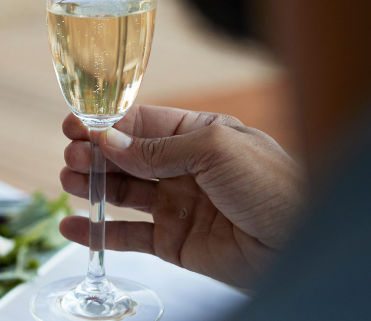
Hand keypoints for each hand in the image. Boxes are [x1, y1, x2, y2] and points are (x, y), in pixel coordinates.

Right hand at [59, 105, 304, 287]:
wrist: (304, 245)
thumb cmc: (274, 187)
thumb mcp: (216, 149)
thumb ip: (159, 148)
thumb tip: (109, 141)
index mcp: (198, 135)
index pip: (141, 125)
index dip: (106, 125)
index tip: (74, 126)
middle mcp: (184, 168)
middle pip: (125, 158)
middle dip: (94, 155)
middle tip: (70, 157)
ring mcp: (177, 205)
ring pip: (122, 193)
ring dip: (91, 187)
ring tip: (67, 182)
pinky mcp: (174, 242)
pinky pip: (128, 236)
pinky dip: (99, 232)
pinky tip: (74, 226)